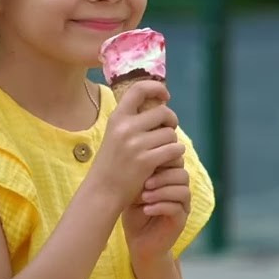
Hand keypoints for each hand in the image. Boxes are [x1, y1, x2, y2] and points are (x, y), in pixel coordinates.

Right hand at [85, 80, 182, 213]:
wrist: (102, 191)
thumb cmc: (111, 164)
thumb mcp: (115, 135)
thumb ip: (132, 121)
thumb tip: (159, 106)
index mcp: (117, 117)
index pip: (139, 89)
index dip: (156, 87)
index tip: (165, 95)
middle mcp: (126, 127)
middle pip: (163, 112)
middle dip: (171, 121)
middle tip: (168, 130)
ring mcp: (136, 144)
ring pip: (170, 133)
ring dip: (172, 141)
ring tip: (164, 150)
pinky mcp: (146, 161)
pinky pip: (174, 149)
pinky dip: (176, 154)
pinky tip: (168, 160)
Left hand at [123, 159, 190, 270]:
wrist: (137, 240)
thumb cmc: (134, 212)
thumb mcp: (133, 190)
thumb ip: (139, 175)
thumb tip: (136, 155)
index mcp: (170, 179)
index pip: (176, 162)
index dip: (163, 162)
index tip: (144, 165)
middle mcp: (179, 190)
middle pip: (182, 174)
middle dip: (163, 177)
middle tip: (145, 183)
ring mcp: (182, 206)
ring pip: (183, 191)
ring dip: (162, 192)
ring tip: (144, 197)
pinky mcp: (181, 221)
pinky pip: (177, 209)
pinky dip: (161, 206)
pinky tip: (146, 209)